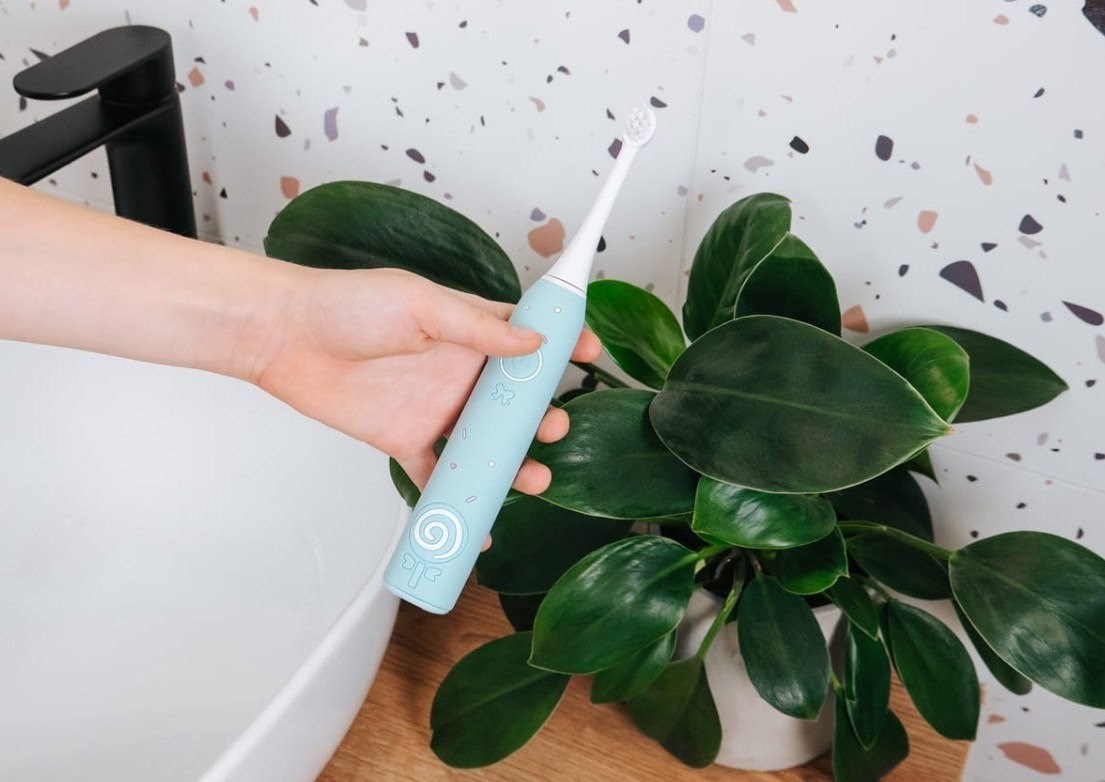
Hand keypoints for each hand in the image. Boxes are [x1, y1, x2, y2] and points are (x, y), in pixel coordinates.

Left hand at [252, 267, 600, 492]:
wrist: (286, 338)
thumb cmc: (348, 305)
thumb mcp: (421, 304)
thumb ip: (479, 327)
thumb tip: (534, 343)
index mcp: (468, 330)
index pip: (527, 336)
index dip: (561, 346)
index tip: (591, 355)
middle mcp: (459, 371)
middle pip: (514, 400)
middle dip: (541, 417)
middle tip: (553, 429)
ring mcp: (436, 409)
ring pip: (487, 443)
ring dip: (512, 464)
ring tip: (533, 479)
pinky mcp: (406, 440)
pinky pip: (440, 477)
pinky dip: (460, 502)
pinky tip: (481, 526)